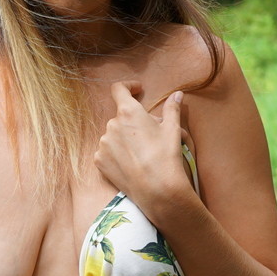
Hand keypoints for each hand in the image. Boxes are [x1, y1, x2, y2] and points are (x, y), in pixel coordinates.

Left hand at [95, 82, 191, 219]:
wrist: (156, 189)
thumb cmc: (165, 156)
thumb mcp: (172, 129)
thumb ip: (172, 108)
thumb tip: (177, 94)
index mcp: (128, 112)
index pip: (119, 90)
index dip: (128, 87)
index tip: (138, 90)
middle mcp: (111, 125)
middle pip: (121, 117)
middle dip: (134, 122)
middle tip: (151, 134)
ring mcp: (103, 144)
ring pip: (114, 134)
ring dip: (125, 138)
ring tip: (142, 152)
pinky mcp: (99, 160)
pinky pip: (107, 151)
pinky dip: (117, 153)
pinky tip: (131, 162)